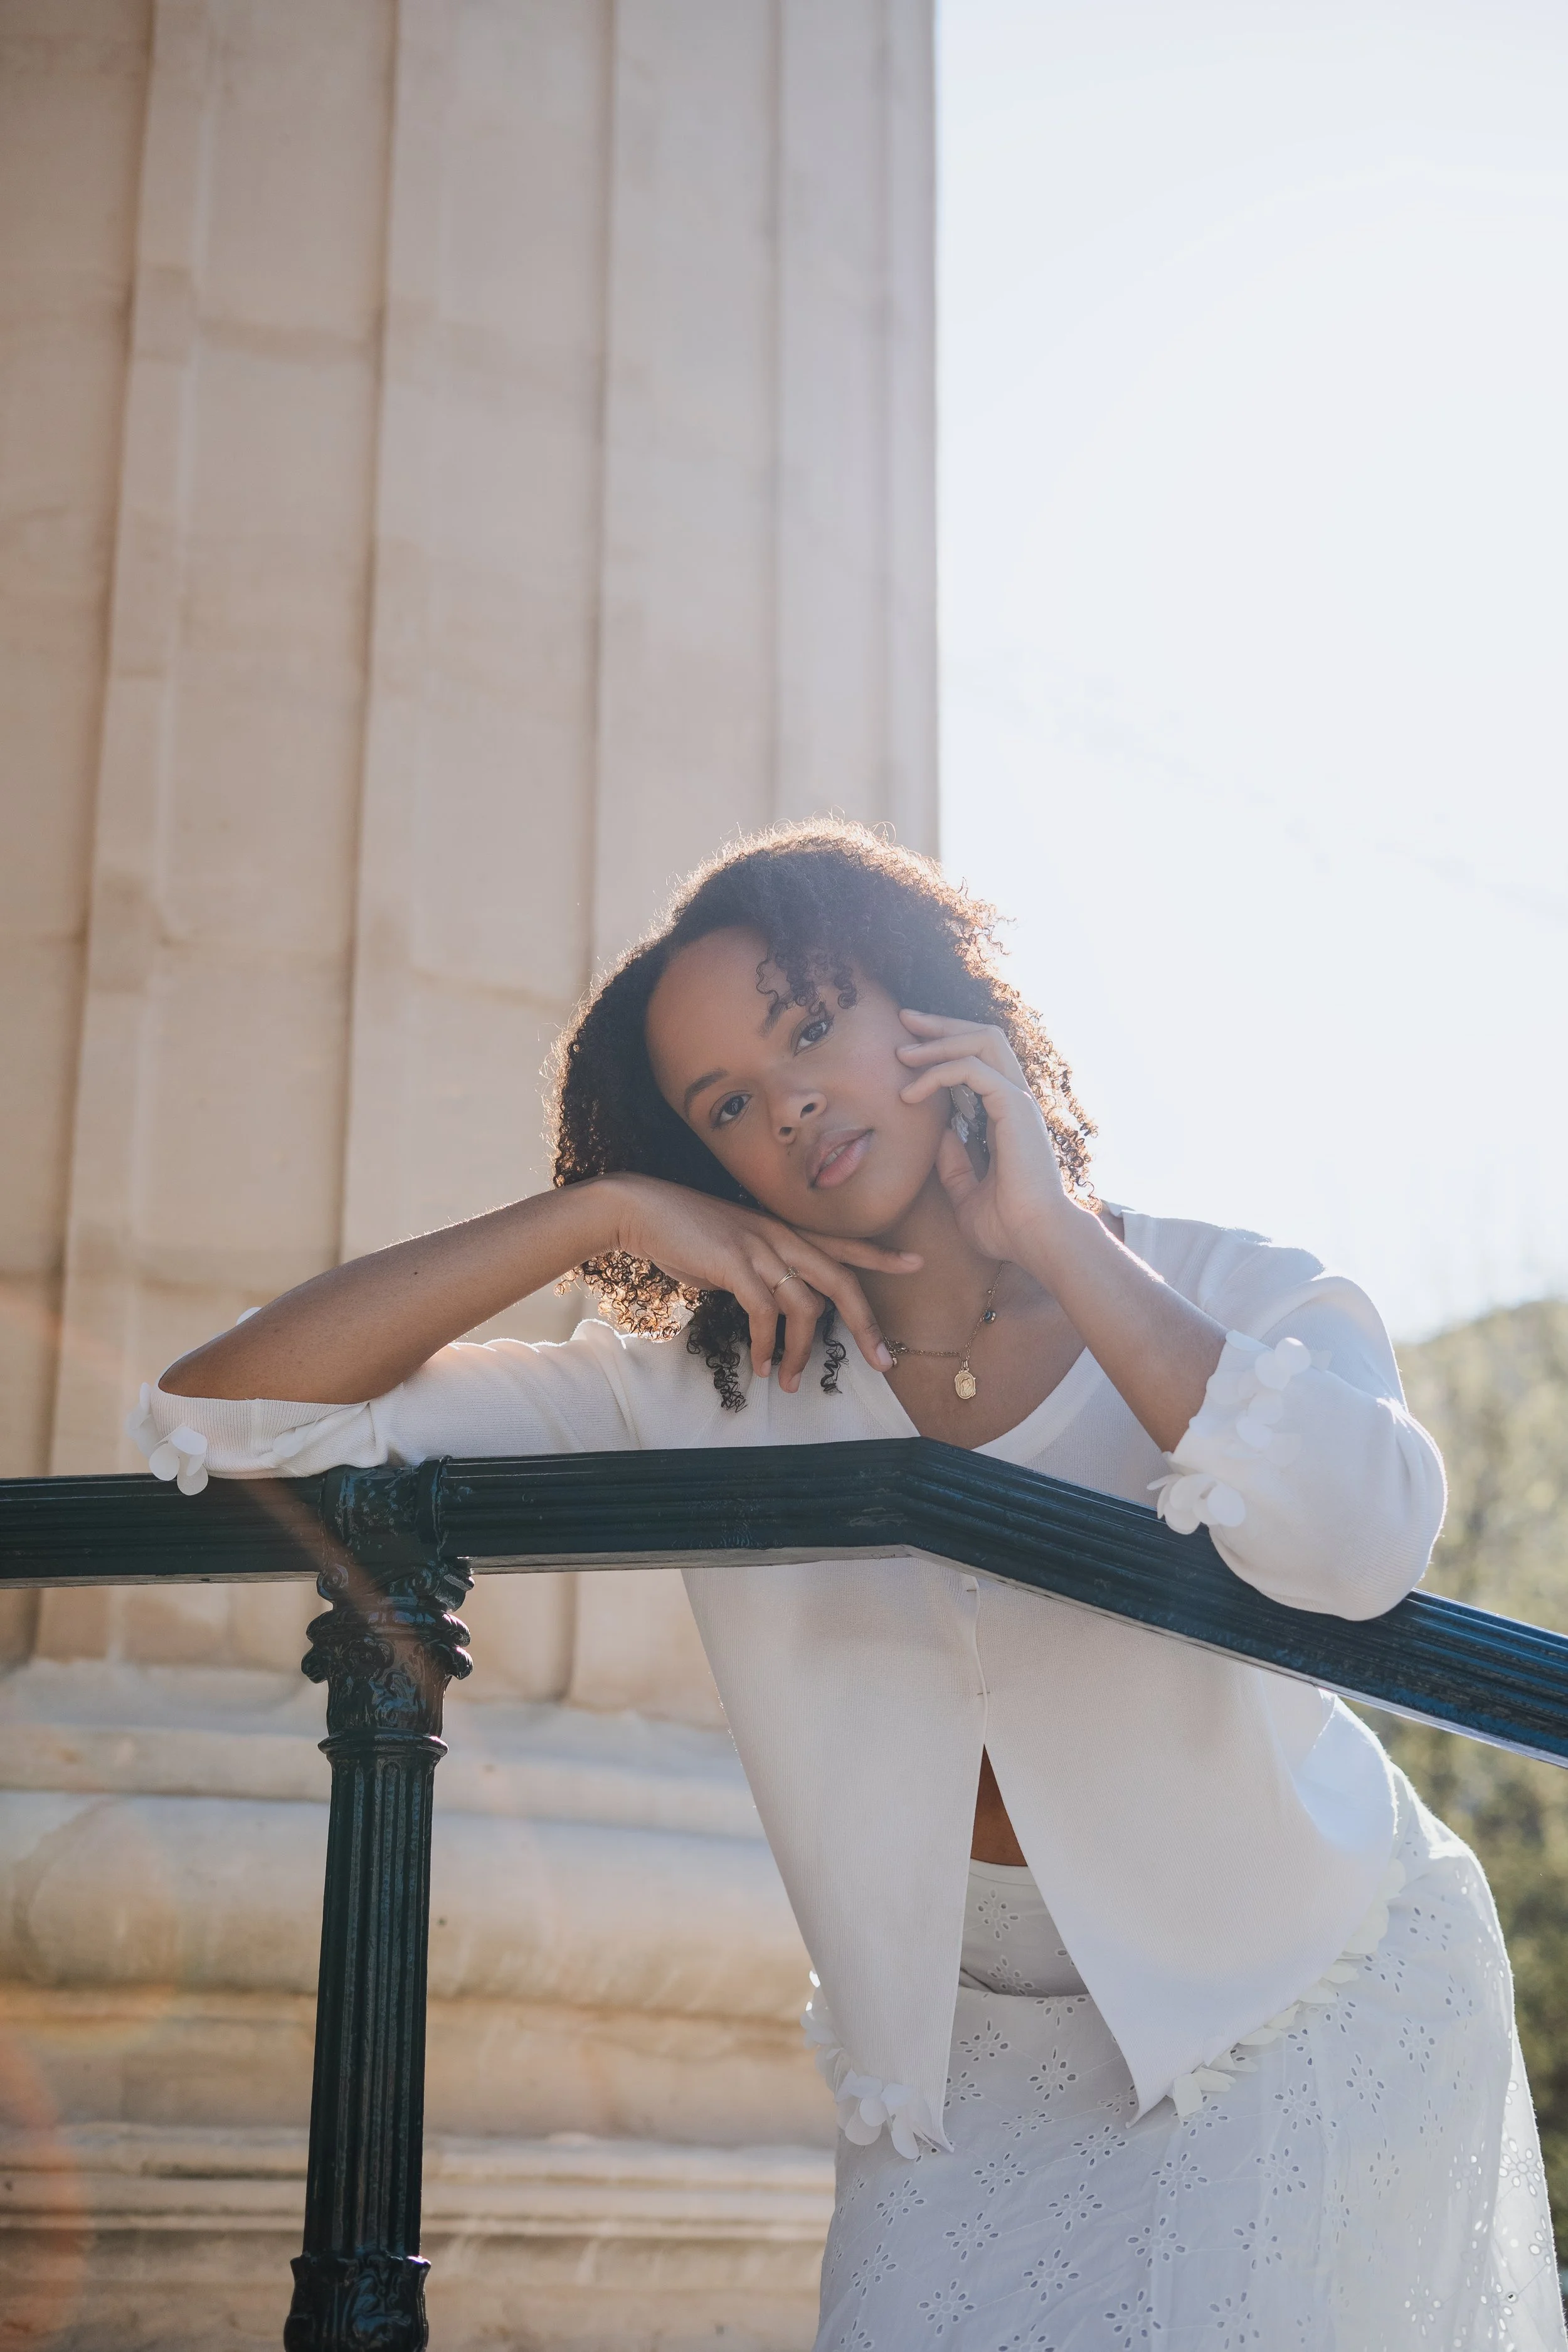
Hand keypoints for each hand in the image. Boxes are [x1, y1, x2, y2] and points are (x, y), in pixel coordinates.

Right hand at [604, 1175, 919, 1392]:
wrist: (641, 1209)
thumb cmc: (685, 1231)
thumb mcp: (734, 1247)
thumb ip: (759, 1270)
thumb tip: (771, 1307)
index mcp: (784, 1229)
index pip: (843, 1242)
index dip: (880, 1254)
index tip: (916, 1262)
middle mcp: (781, 1234)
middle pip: (841, 1280)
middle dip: (866, 1323)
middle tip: (883, 1361)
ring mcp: (759, 1247)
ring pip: (804, 1306)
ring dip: (801, 1352)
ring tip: (792, 1382)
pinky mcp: (734, 1263)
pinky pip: (764, 1313)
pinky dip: (768, 1346)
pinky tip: (762, 1367)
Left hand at [894, 1011, 1075, 1268]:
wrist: (1035, 1240)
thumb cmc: (1007, 1226)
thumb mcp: (965, 1192)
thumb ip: (953, 1163)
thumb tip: (938, 1134)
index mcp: (1008, 1116)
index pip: (979, 1060)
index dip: (945, 1046)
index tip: (910, 1046)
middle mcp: (1016, 1100)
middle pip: (982, 1037)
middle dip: (941, 1025)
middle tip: (904, 1019)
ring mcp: (1018, 1100)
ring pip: (980, 1041)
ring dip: (938, 1041)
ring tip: (902, 1052)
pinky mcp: (1014, 1106)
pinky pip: (971, 1069)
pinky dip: (938, 1073)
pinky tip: (910, 1093)